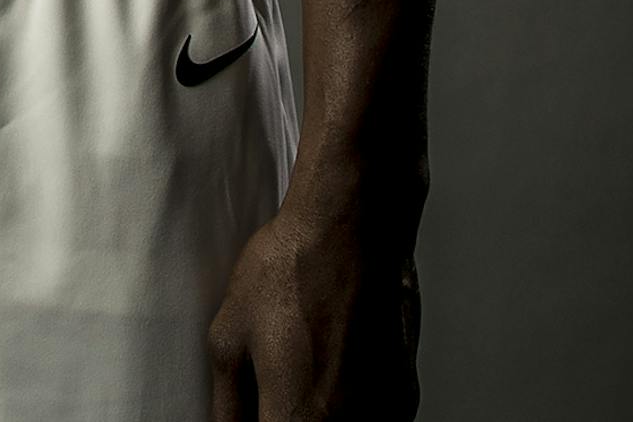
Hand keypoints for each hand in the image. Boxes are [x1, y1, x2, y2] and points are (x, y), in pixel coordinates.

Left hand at [206, 198, 419, 419]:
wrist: (354, 228)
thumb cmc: (291, 271)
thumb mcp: (229, 335)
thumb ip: (227, 404)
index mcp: (297, 420)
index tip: (256, 410)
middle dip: (284, 414)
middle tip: (277, 381)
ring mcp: (383, 416)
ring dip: (319, 413)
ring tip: (307, 366)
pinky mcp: (405, 398)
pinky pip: (370, 419)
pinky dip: (351, 407)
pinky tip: (336, 365)